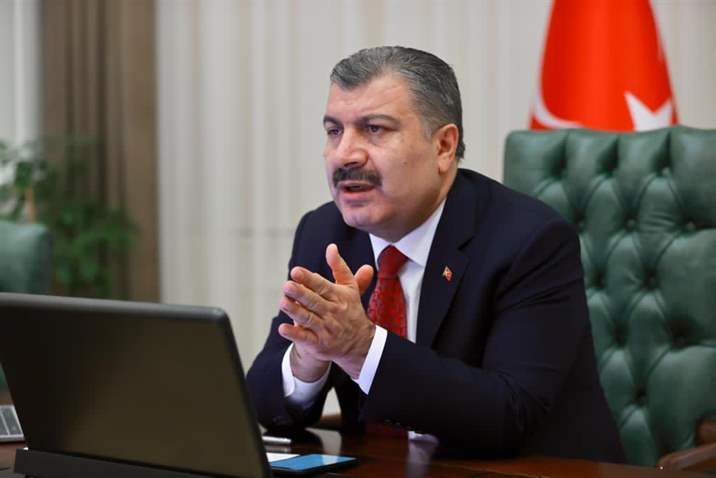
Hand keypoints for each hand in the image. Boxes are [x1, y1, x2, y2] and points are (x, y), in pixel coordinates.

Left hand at [278, 243, 374, 379]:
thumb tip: (331, 247)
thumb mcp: (350, 288)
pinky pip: (305, 338)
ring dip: (294, 311)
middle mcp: (333, 313)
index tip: (296, 271)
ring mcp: (326, 329)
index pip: (322, 286)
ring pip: (308, 319)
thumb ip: (339, 267)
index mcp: (339, 297)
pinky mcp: (319, 344)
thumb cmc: (350, 311)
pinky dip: (294, 334)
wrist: (360, 344)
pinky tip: (282, 328)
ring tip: (282, 302)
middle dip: (300, 294)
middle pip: (314, 302)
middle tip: (287, 285)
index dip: (309, 279)